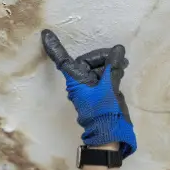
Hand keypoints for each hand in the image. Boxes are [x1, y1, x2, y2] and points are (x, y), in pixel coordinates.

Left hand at [41, 29, 136, 156]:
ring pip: (97, 69)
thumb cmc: (104, 112)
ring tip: (123, 64)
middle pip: (87, 62)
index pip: (63, 60)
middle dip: (102, 57)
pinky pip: (102, 77)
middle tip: (119, 57)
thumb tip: (117, 50)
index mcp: (76, 81)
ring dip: (109, 64)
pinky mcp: (98, 93)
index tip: (45, 35)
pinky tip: (121, 68)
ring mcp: (89, 89)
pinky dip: (111, 71)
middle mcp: (80, 83)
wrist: (109, 134)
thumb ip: (112, 68)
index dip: (55, 47)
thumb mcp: (109, 88)